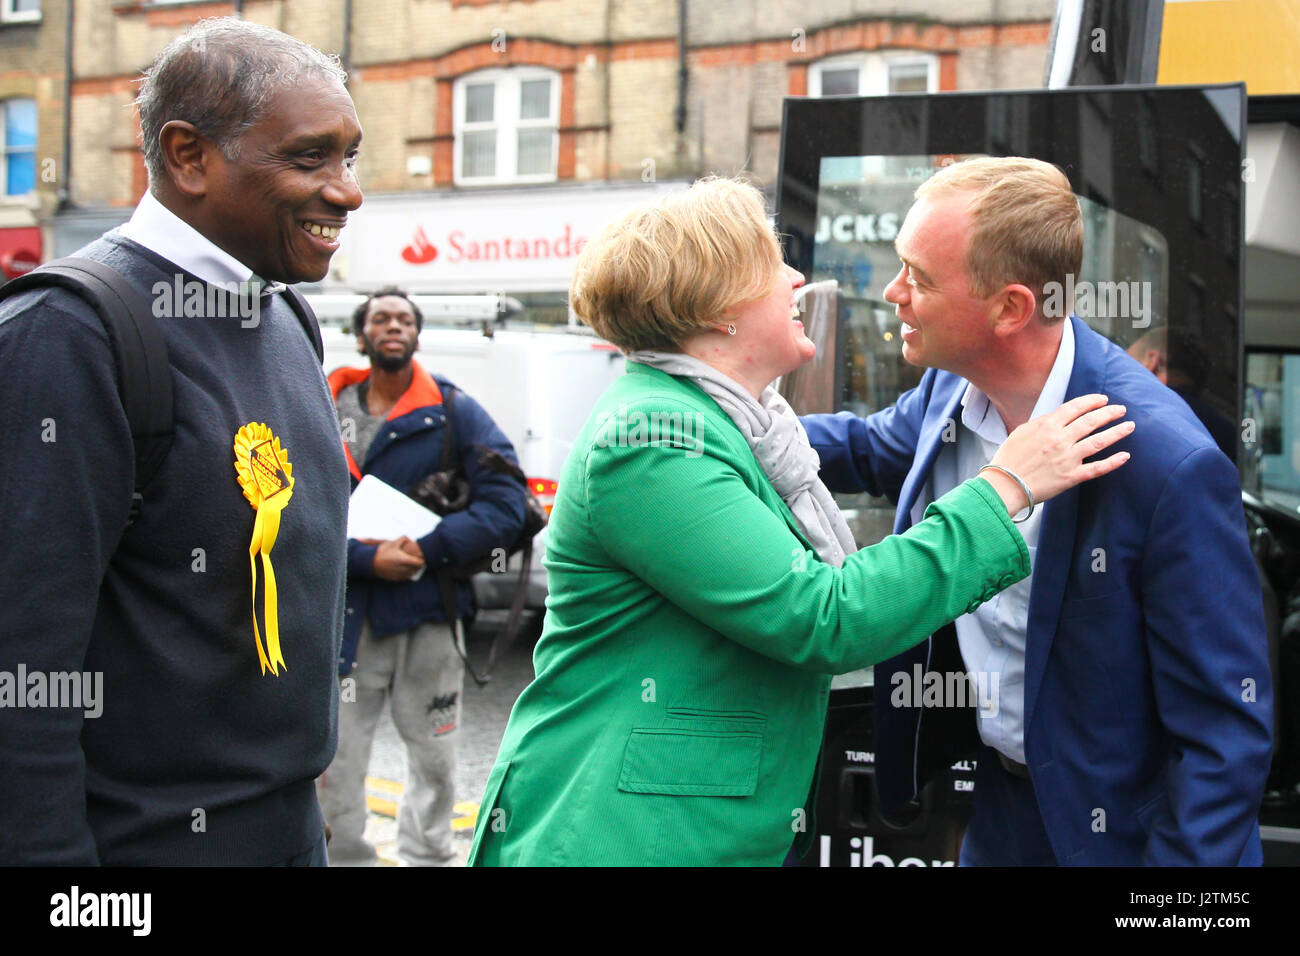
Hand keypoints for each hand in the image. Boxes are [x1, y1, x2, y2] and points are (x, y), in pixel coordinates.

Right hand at [371, 536, 425, 580]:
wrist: (369, 562)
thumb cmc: (382, 551)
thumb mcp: (392, 543)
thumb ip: (403, 539)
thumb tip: (411, 538)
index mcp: (403, 559)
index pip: (419, 563)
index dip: (422, 560)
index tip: (420, 556)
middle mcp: (402, 568)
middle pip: (417, 569)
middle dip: (418, 565)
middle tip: (417, 560)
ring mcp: (398, 574)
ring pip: (411, 574)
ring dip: (413, 570)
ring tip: (411, 564)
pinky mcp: (394, 578)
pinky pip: (404, 578)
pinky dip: (406, 574)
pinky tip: (404, 569)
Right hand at [985, 394, 1133, 515]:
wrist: (1004, 485)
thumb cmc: (1009, 459)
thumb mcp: (1021, 432)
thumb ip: (1042, 423)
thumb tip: (1059, 417)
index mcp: (1047, 426)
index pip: (1075, 408)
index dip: (1092, 401)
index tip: (1103, 400)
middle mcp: (1060, 439)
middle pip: (1091, 421)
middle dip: (1109, 413)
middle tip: (1121, 409)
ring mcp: (1067, 458)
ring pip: (1098, 442)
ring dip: (1116, 432)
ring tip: (1129, 426)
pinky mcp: (1071, 477)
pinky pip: (1097, 468)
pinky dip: (1113, 462)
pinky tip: (1125, 456)